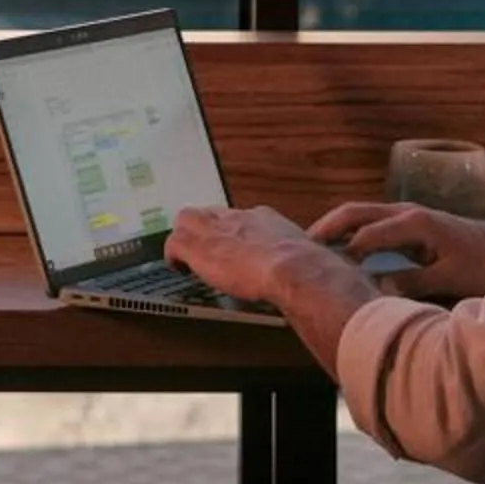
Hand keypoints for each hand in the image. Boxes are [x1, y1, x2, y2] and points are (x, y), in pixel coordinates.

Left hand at [163, 204, 326, 304]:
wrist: (293, 268)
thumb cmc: (305, 267)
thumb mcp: (304, 255)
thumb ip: (298, 257)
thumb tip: (310, 271)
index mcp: (262, 218)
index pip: (237, 217)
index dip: (230, 232)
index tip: (231, 246)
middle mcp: (237, 218)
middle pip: (208, 212)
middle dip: (203, 230)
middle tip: (203, 251)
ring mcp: (216, 229)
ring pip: (186, 220)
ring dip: (185, 239)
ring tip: (187, 260)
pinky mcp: (199, 246)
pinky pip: (174, 243)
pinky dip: (173, 256)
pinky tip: (178, 269)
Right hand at [302, 200, 484, 300]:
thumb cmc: (480, 265)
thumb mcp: (449, 277)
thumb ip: (413, 281)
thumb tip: (376, 287)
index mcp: (414, 223)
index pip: (367, 235)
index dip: (344, 253)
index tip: (323, 272)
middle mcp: (405, 212)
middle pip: (355, 212)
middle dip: (327, 228)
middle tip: (301, 249)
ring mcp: (404, 214)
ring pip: (359, 213)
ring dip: (333, 227)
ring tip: (309, 248)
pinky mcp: (406, 222)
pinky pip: (368, 221)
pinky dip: (347, 230)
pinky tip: (336, 248)